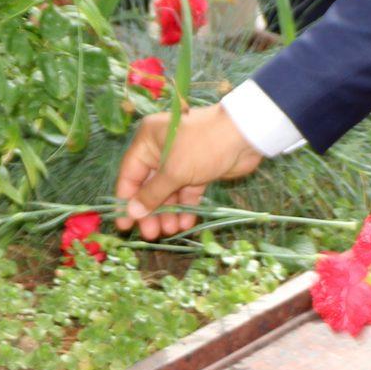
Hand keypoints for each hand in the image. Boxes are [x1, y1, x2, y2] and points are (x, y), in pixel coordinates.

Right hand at [114, 103, 263, 239]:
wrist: (245, 135)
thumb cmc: (202, 146)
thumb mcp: (174, 171)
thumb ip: (152, 194)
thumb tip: (132, 212)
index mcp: (148, 140)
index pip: (130, 174)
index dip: (127, 200)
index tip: (125, 225)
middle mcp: (160, 148)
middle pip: (149, 185)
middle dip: (151, 210)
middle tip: (151, 234)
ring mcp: (180, 159)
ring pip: (168, 191)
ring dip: (169, 211)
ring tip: (171, 230)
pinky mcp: (198, 170)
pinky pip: (186, 191)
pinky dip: (185, 206)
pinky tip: (185, 223)